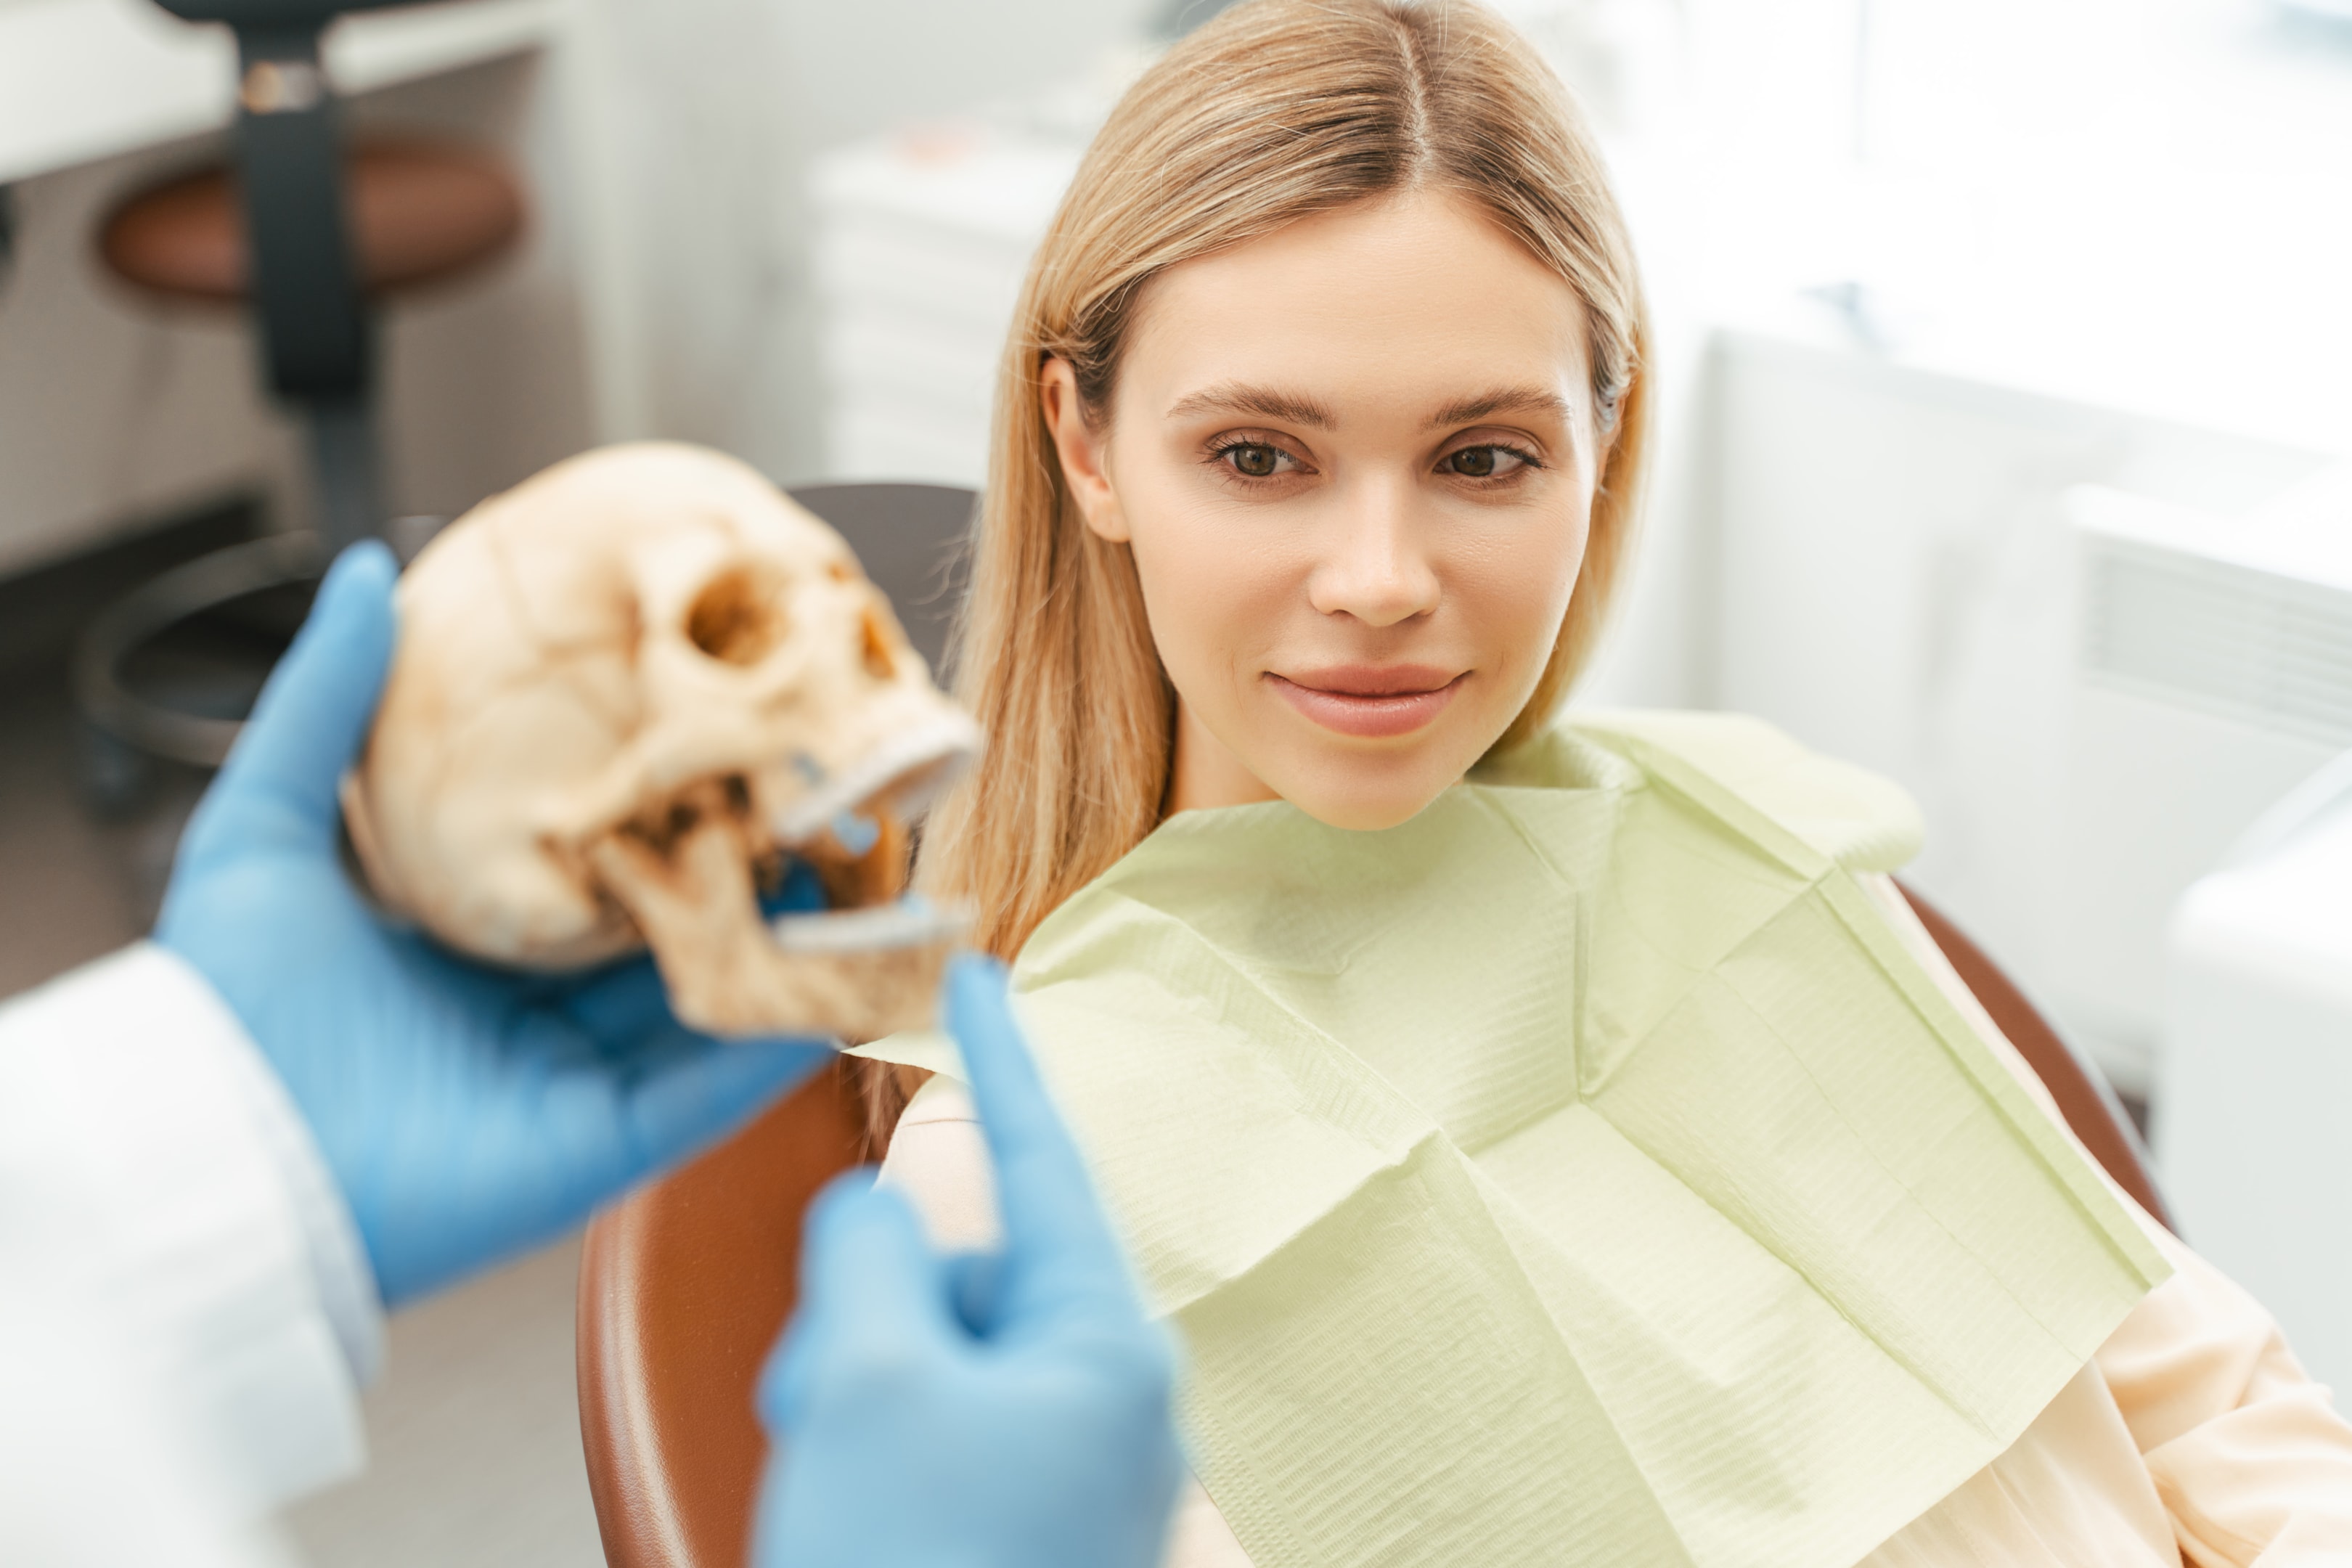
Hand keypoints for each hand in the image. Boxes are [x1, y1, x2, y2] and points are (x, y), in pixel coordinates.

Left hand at [156, 543, 830, 1305]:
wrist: (209, 1150)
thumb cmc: (225, 1000)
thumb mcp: (268, 821)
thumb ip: (325, 698)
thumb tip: (365, 567)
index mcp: (477, 941)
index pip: (603, 860)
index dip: (666, 802)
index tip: (723, 735)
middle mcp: (543, 1012)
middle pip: (677, 926)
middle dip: (750, 867)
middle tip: (815, 791)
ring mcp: (585, 1080)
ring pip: (717, 997)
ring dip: (791, 941)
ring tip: (857, 866)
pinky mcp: (609, 1145)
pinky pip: (716, 1086)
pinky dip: (782, 1033)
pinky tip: (839, 973)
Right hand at [755, 954, 1182, 1567]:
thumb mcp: (863, 1378)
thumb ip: (870, 1254)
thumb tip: (880, 1218)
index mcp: (1104, 1347)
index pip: (1041, 1159)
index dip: (996, 1057)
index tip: (972, 968)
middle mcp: (1108, 1400)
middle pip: (970, 1270)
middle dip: (877, 1305)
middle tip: (823, 1390)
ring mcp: (1071, 1469)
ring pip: (938, 1352)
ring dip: (861, 1382)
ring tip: (831, 1472)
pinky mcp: (1027, 1523)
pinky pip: (939, 1424)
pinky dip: (876, 1435)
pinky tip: (844, 1502)